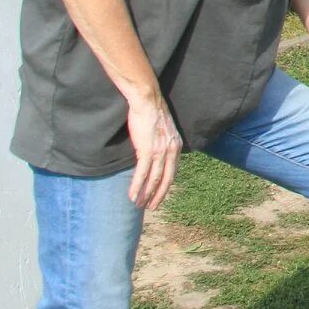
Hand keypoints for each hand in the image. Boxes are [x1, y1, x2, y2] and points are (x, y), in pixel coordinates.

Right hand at [125, 94, 183, 209]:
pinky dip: (137, 186)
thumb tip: (156, 154)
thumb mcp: (163, 130)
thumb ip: (162, 143)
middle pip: (166, 179)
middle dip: (158, 195)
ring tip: (139, 205)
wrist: (147, 100)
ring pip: (154, 179)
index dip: (166, 186)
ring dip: (146, 194)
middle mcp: (171, 151)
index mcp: (176, 146)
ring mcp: (160, 151)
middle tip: (151, 208)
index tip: (160, 196)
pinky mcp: (147, 150)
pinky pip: (142, 173)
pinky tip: (132, 196)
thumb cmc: (152, 112)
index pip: (173, 172)